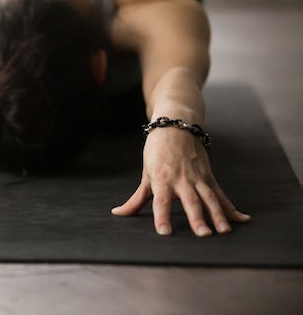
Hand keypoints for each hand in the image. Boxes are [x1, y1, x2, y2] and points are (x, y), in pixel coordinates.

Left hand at [111, 128, 250, 236]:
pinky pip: (221, 194)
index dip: (162, 217)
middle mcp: (181, 180)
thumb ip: (136, 199)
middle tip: (203, 235)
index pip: (161, 201)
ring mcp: (197, 178)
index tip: (164, 233)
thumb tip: (118, 213)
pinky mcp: (208, 176)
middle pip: (190, 201)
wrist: (175, 126)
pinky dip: (232, 208)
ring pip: (210, 198)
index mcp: (162, 179)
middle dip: (197, 218)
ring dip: (218, 215)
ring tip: (224, 232)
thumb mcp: (146, 174)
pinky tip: (242, 220)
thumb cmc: (157, 151)